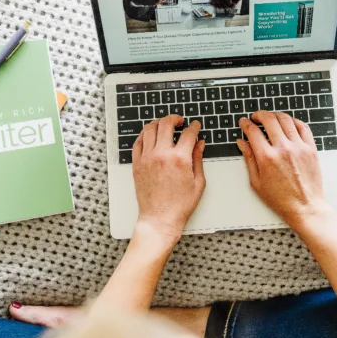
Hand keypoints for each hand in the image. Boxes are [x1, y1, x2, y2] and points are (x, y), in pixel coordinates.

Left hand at [132, 115, 205, 239]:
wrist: (159, 218)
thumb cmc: (180, 205)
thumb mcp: (198, 182)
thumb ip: (198, 159)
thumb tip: (199, 143)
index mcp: (180, 159)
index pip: (188, 133)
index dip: (194, 126)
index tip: (195, 126)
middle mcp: (161, 155)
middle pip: (166, 124)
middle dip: (174, 119)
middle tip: (179, 121)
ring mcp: (147, 158)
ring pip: (149, 129)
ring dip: (158, 123)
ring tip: (164, 125)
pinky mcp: (137, 164)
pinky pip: (138, 142)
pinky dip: (144, 135)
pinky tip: (150, 136)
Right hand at [236, 111, 331, 229]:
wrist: (305, 206)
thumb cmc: (281, 199)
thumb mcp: (257, 182)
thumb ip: (249, 159)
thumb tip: (242, 143)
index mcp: (267, 158)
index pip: (253, 131)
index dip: (246, 124)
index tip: (244, 122)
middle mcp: (283, 149)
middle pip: (269, 119)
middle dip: (259, 115)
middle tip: (256, 117)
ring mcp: (299, 147)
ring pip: (286, 119)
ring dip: (275, 115)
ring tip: (271, 118)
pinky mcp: (311, 149)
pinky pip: (303, 127)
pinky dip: (294, 121)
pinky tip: (289, 123)